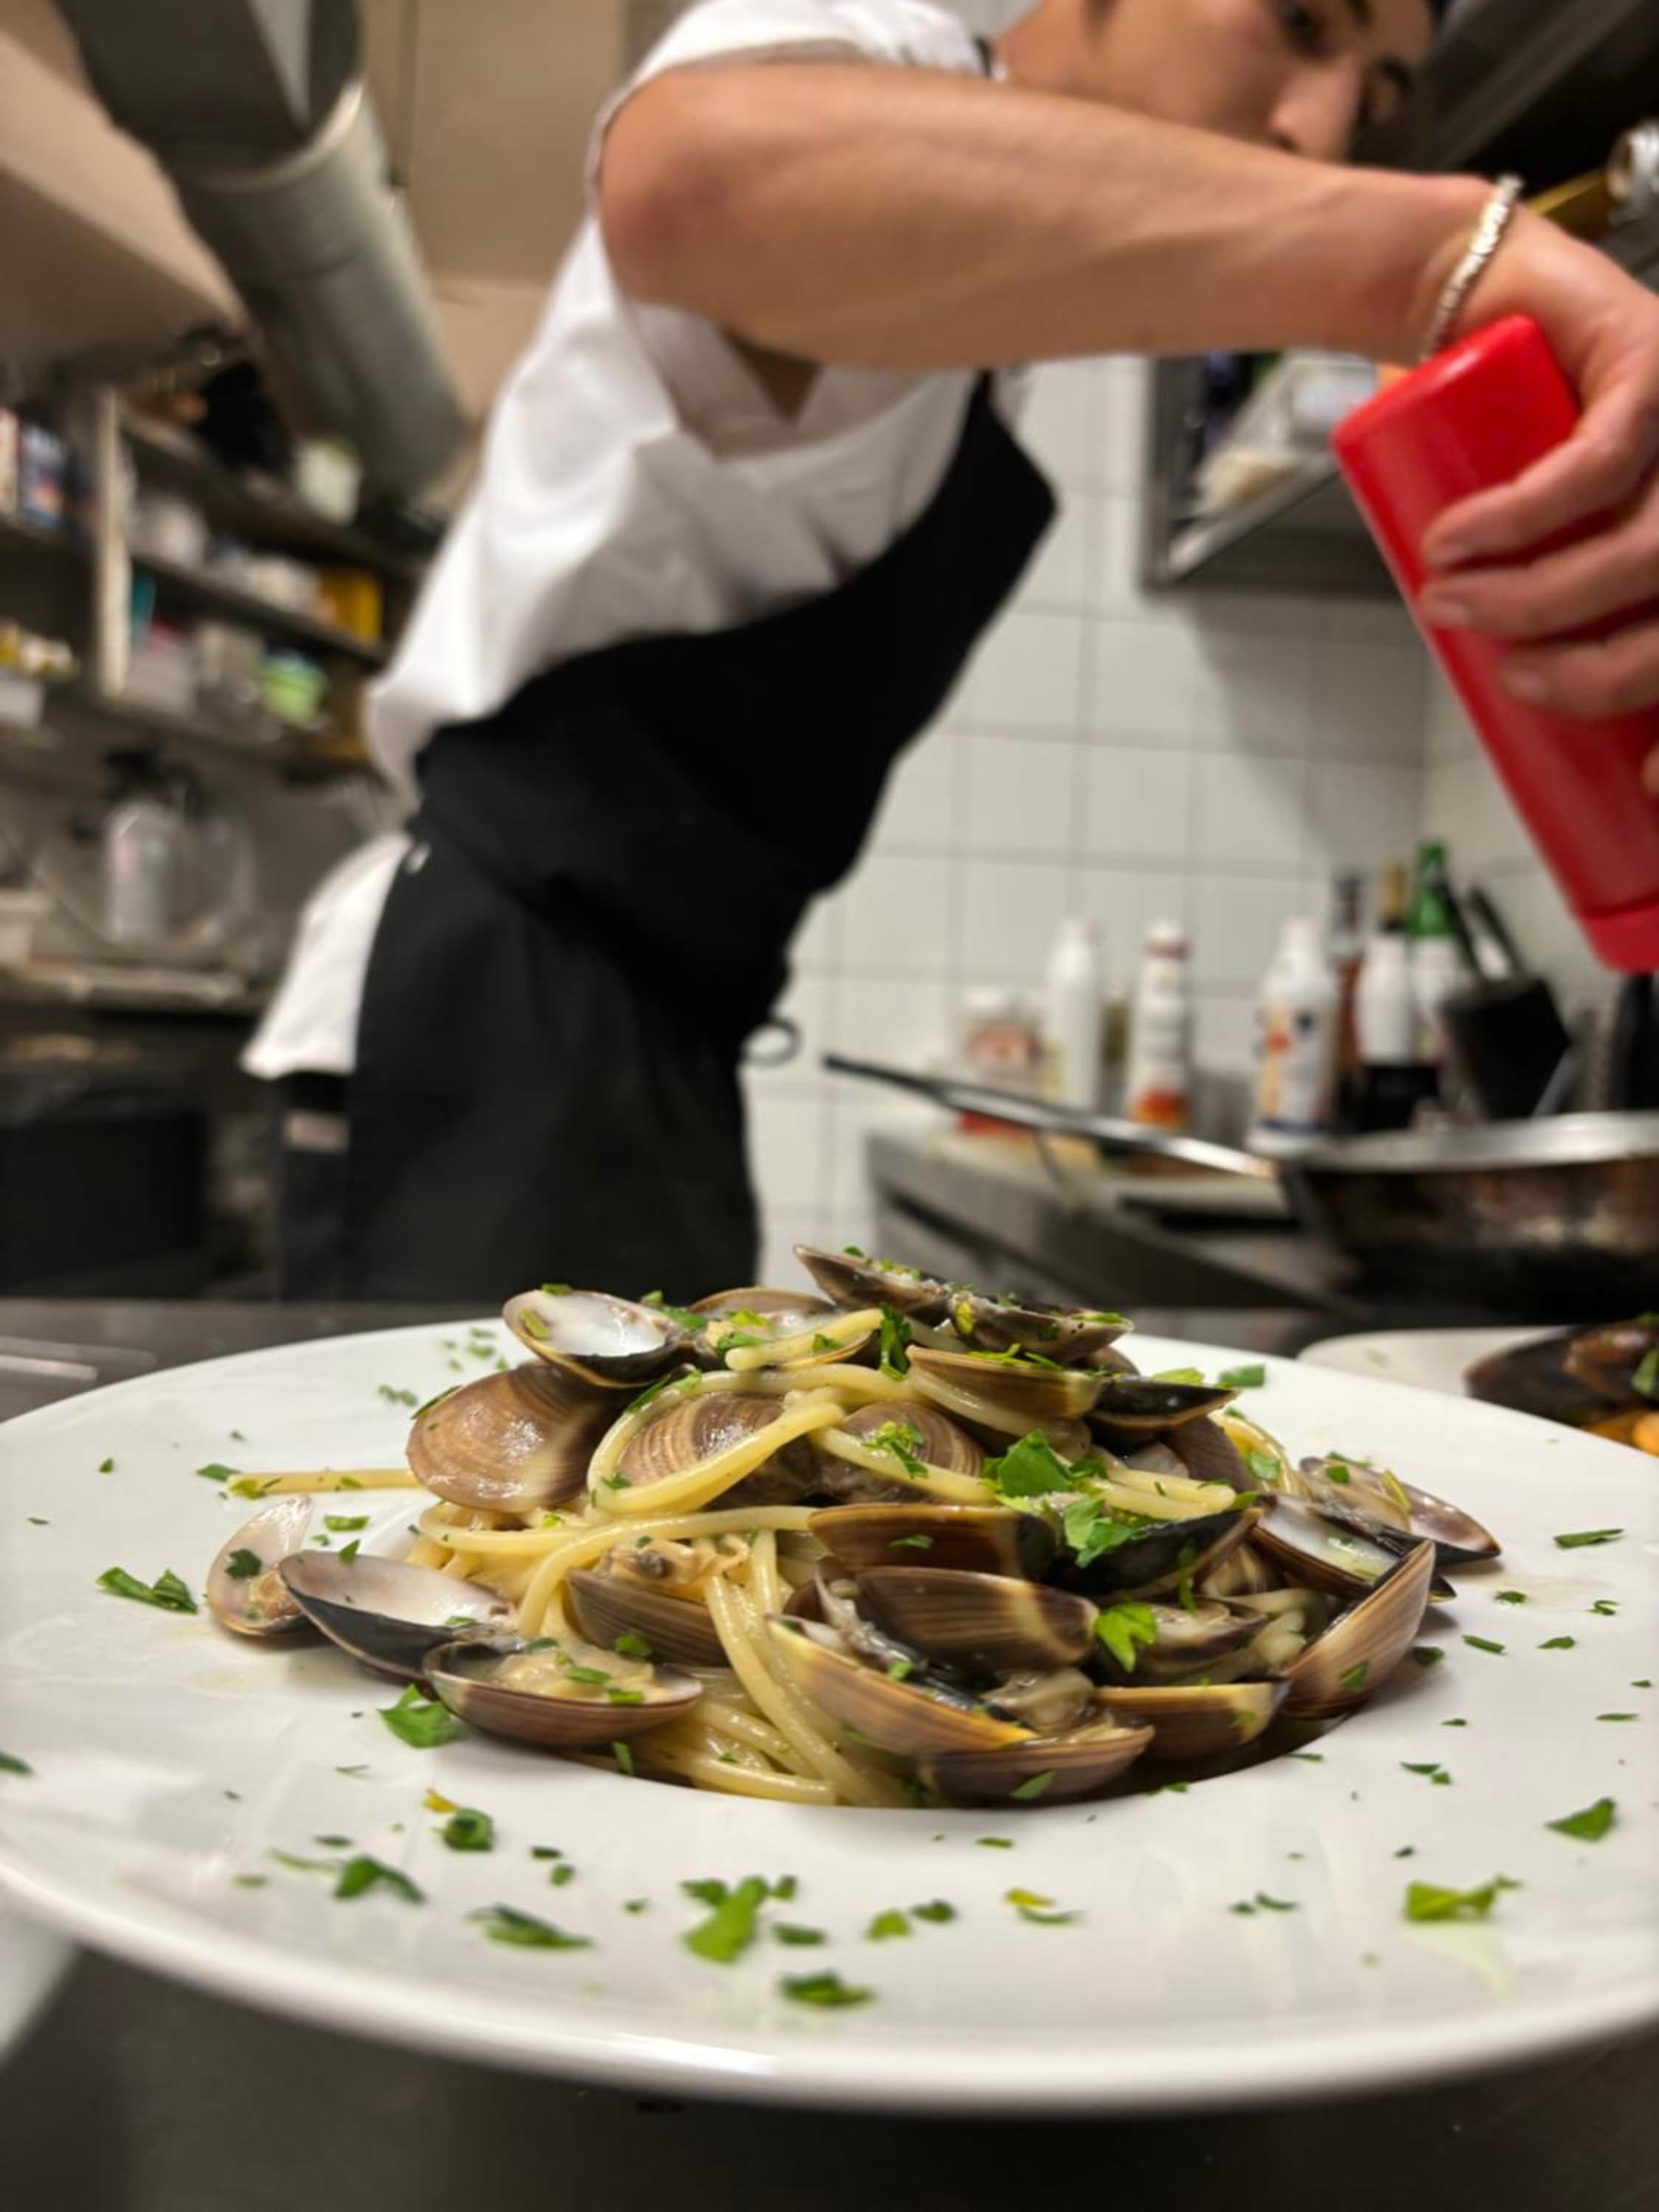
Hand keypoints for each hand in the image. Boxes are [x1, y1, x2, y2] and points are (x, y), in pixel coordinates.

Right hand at [1413, 213, 1658, 793]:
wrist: (1479, 300)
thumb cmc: (1506, 429)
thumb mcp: (1547, 538)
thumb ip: (1555, 608)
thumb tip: (1518, 703)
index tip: (1642, 783)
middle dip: (1591, 674)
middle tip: (1504, 676)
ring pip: (1643, 551)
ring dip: (1536, 600)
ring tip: (1448, 604)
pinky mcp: (1657, 364)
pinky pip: (1595, 468)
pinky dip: (1519, 518)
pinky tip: (1456, 540)